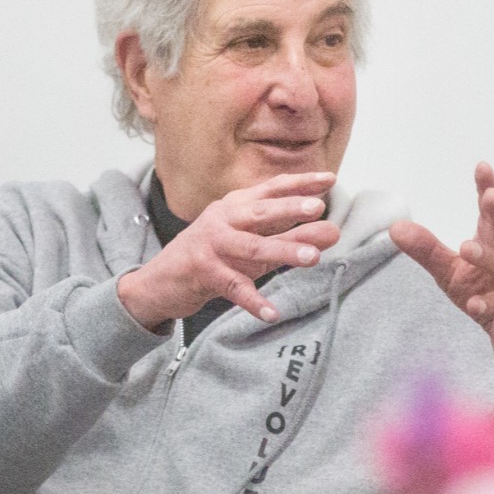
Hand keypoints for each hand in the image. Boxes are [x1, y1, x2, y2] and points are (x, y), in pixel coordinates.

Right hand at [117, 172, 340, 331]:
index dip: (300, 184)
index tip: (330, 180)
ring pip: (251, 248)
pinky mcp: (203, 274)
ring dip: (283, 252)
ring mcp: (211, 246)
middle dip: (289, 208)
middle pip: (260, 212)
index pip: (271, 189)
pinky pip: (233, 288)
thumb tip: (334, 231)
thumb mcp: (252, 245)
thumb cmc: (213, 257)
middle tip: (319, 207)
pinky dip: (254, 302)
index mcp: (235, 206)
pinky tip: (272, 313)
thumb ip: (290, 237)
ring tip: (313, 257)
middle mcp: (223, 220)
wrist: (160, 281)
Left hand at [390, 163, 493, 418]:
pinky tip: (475, 304)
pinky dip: (490, 304)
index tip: (482, 167)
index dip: (491, 186)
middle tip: (489, 196)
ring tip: (466, 247)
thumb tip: (394, 228)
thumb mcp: (452, 271)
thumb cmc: (490, 294)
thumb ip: (427, 248)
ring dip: (489, 257)